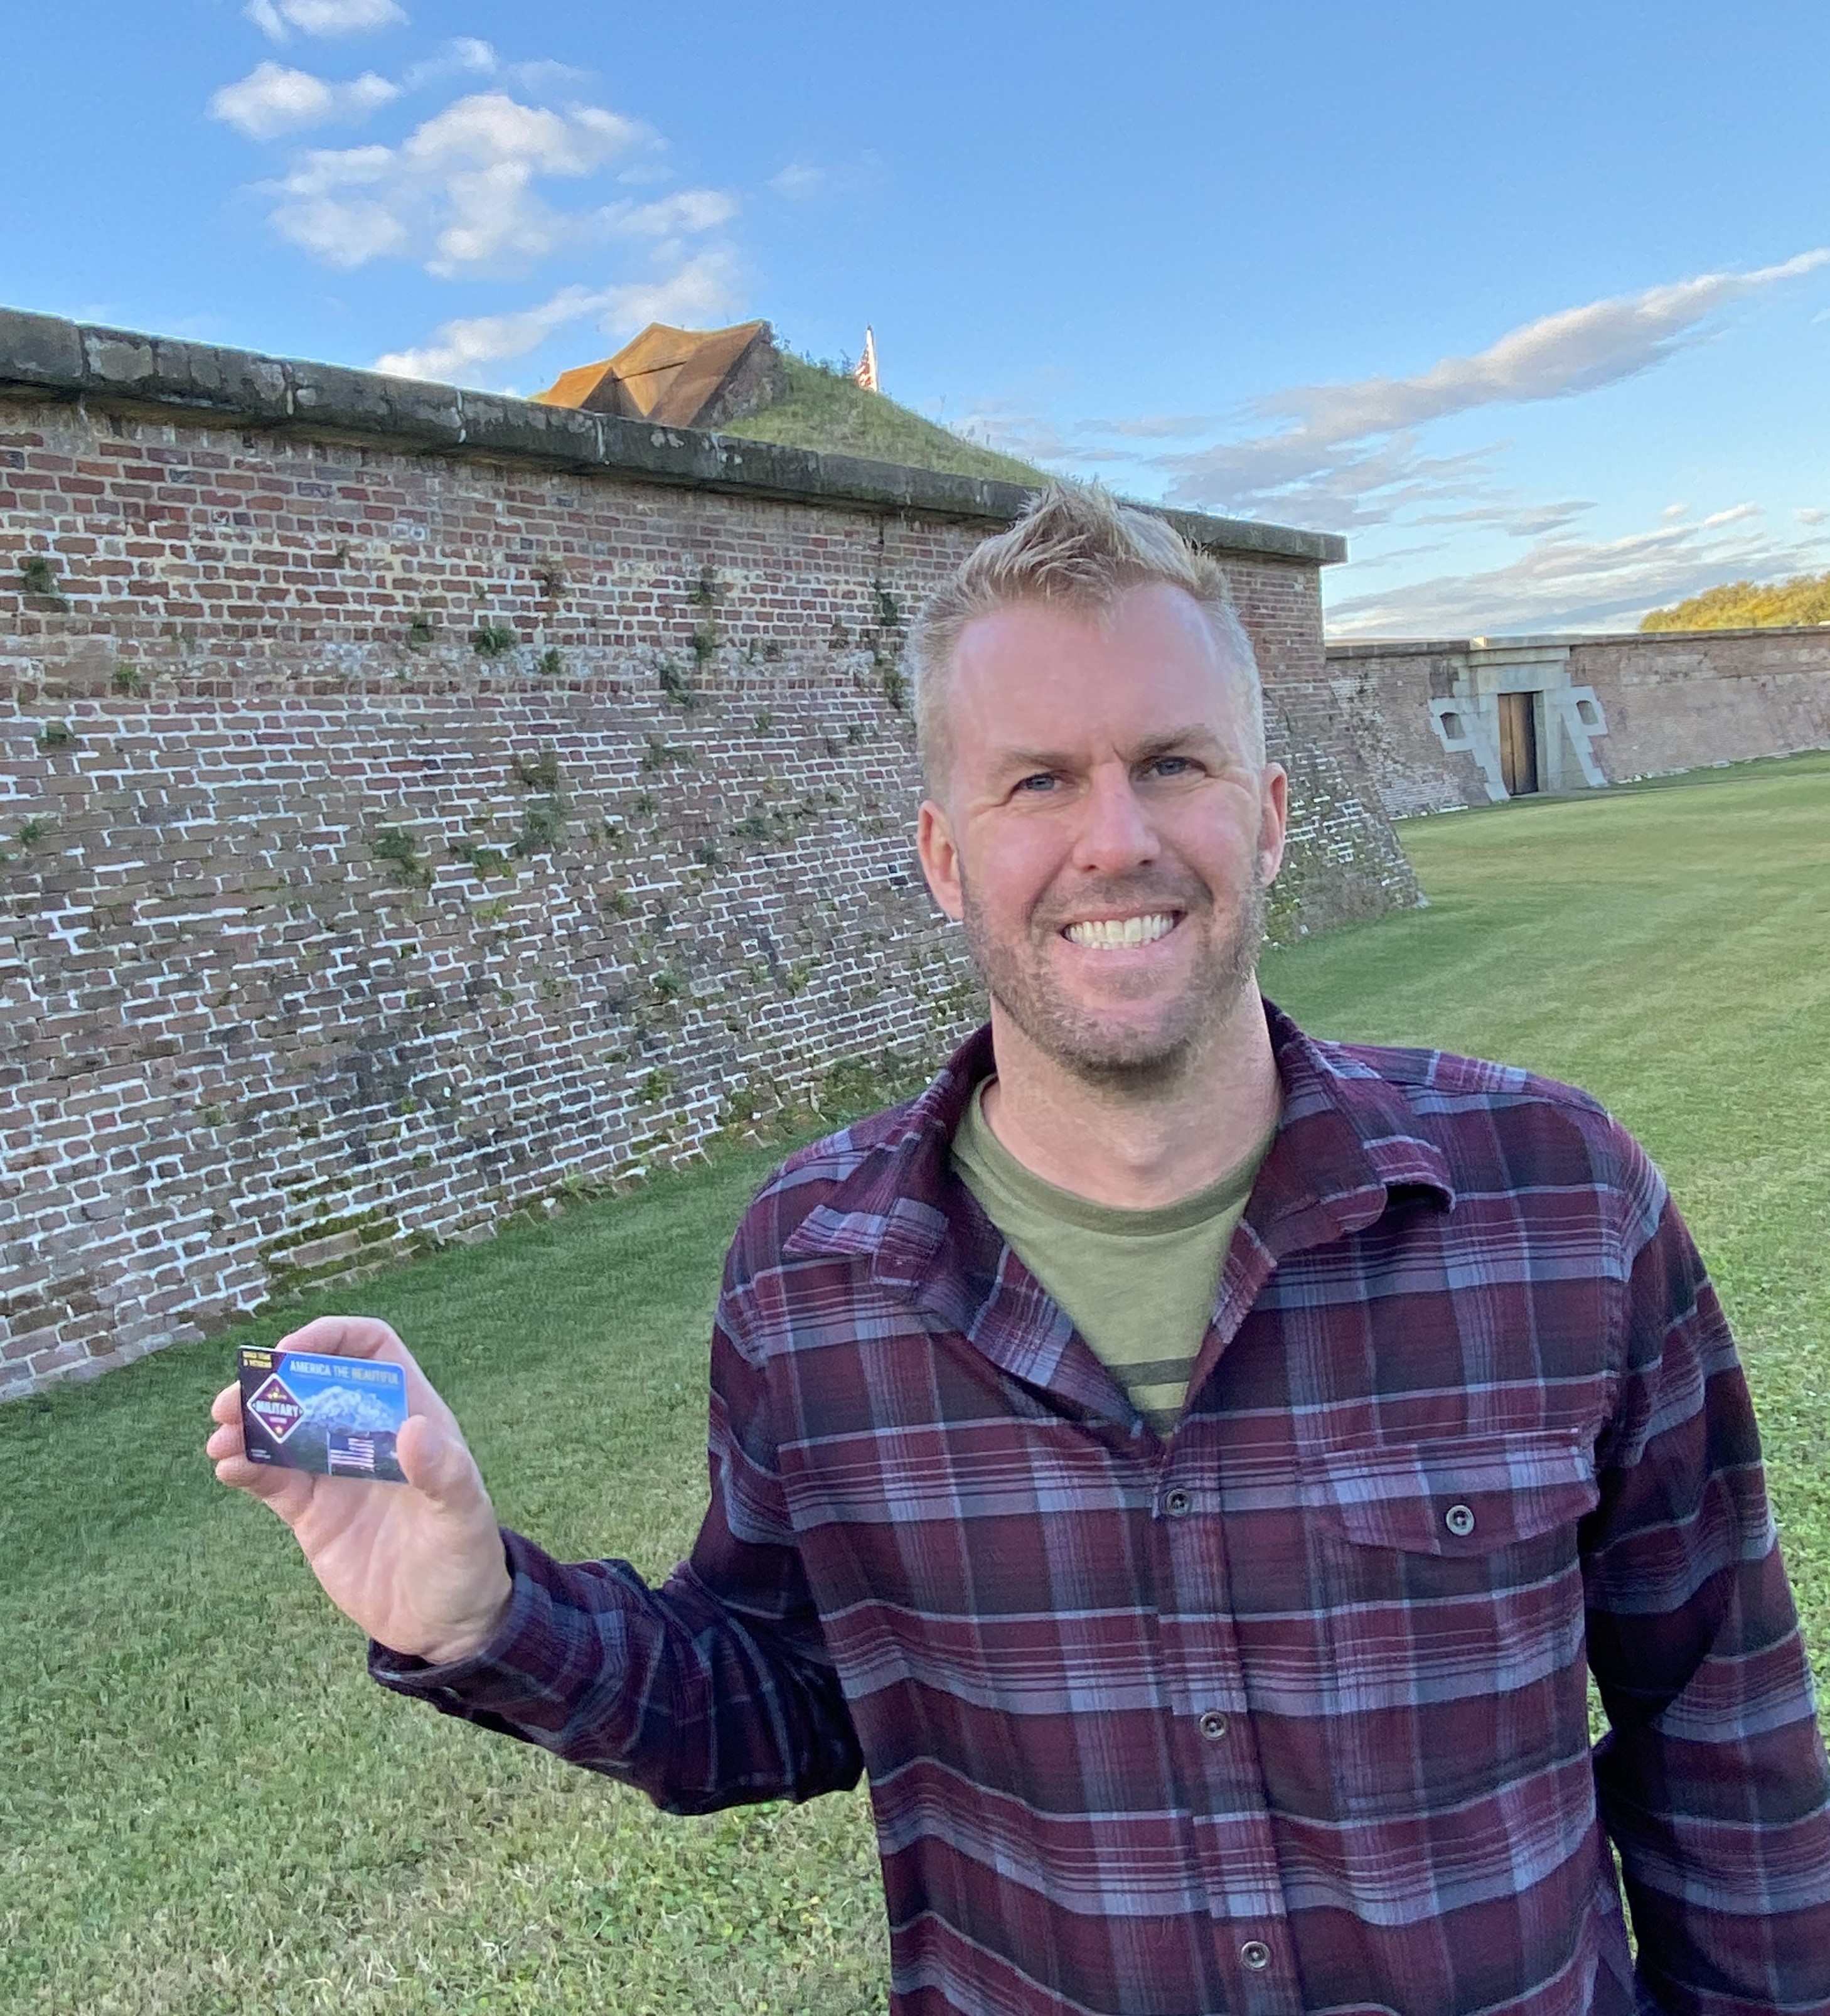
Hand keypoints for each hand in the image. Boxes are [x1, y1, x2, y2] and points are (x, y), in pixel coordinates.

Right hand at [207, 1315, 513, 1663]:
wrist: (445, 1622)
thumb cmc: (465, 1559)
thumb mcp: (463, 1515)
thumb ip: (443, 1473)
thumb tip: (412, 1429)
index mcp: (410, 1413)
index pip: (369, 1349)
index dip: (330, 1338)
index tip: (289, 1354)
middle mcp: (367, 1434)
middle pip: (311, 1385)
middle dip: (270, 1384)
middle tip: (232, 1401)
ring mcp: (335, 1471)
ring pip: (282, 1429)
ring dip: (247, 1424)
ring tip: (220, 1436)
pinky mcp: (311, 1511)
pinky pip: (270, 1478)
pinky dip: (244, 1467)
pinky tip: (227, 1468)